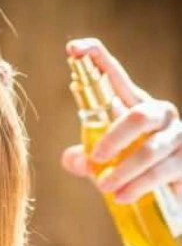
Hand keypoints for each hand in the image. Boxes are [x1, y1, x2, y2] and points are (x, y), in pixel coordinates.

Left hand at [61, 38, 181, 202]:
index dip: (96, 58)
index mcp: (132, 105)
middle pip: (138, 116)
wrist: (167, 196)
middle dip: (113, 138)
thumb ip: (85, 157)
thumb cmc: (131, 169)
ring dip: (124, 171)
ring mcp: (177, 136)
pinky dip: (139, 186)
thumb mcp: (106, 160)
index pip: (115, 75)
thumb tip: (73, 160)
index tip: (73, 48)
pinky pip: (164, 172)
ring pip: (151, 150)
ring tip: (104, 188)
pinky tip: (123, 197)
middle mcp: (158, 114)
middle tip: (95, 159)